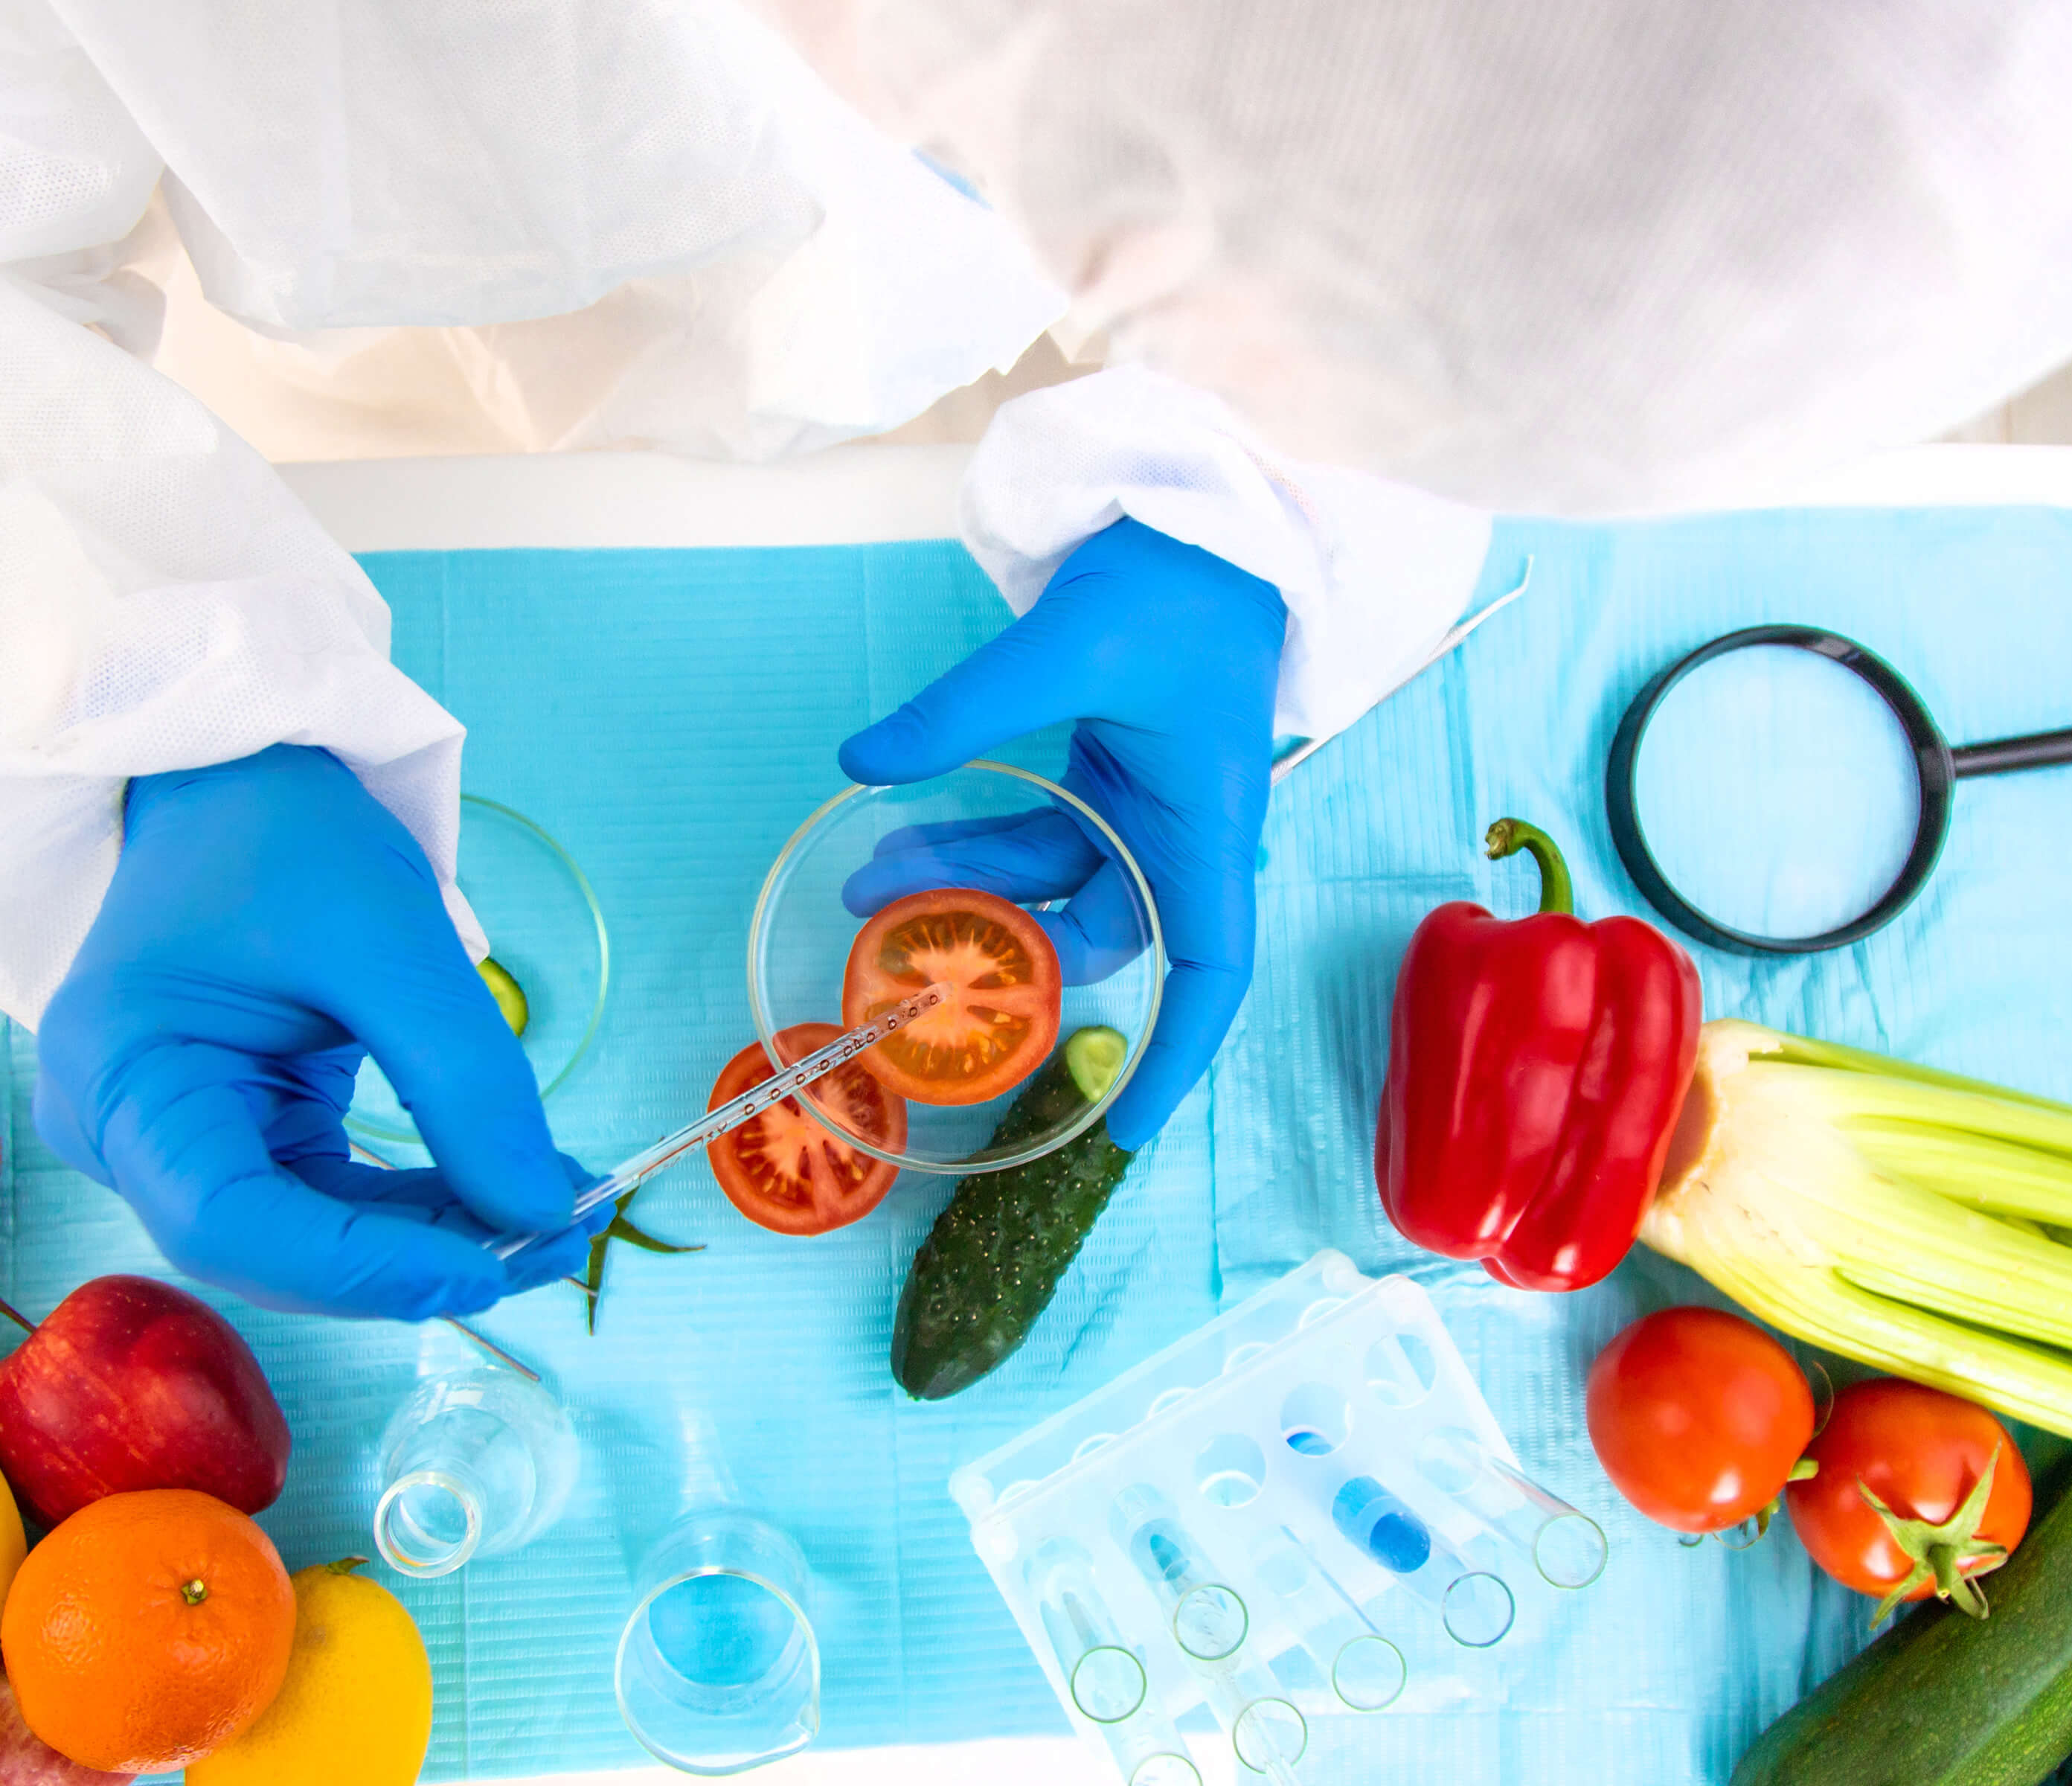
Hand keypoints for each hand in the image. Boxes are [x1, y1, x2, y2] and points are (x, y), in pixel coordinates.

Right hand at [35, 745, 602, 1319]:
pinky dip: (417, 1208)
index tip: (490, 1265)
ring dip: (433, 1241)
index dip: (359, 1268)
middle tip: (560, 1240)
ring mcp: (174, 1142)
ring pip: (310, 1238)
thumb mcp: (389, 936)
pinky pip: (326, 1200)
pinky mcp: (234, 1135)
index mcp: (121, 1075)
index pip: (227, 1222)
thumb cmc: (283, 832)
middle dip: (417, 1260)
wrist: (239, 777)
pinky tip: (507, 1193)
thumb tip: (543, 1208)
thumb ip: (464, 1080)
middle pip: (271, 1249)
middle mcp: (122, 1130)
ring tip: (558, 1218)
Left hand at [838, 518, 1283, 1144]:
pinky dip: (978, 846)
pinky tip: (906, 833)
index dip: (1176, 1054)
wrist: (1199, 516)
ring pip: (1053, 885)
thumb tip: (862, 762)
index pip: (1209, 971)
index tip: (1124, 1125)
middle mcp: (1180, 833)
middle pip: (1097, 933)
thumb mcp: (1064, 647)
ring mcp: (1140, 808)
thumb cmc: (1173, 587)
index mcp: (1205, 826)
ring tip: (871, 876)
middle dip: (999, 947)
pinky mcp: (1106, 777)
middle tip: (892, 934)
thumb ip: (962, 713)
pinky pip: (1041, 838)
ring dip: (968, 888)